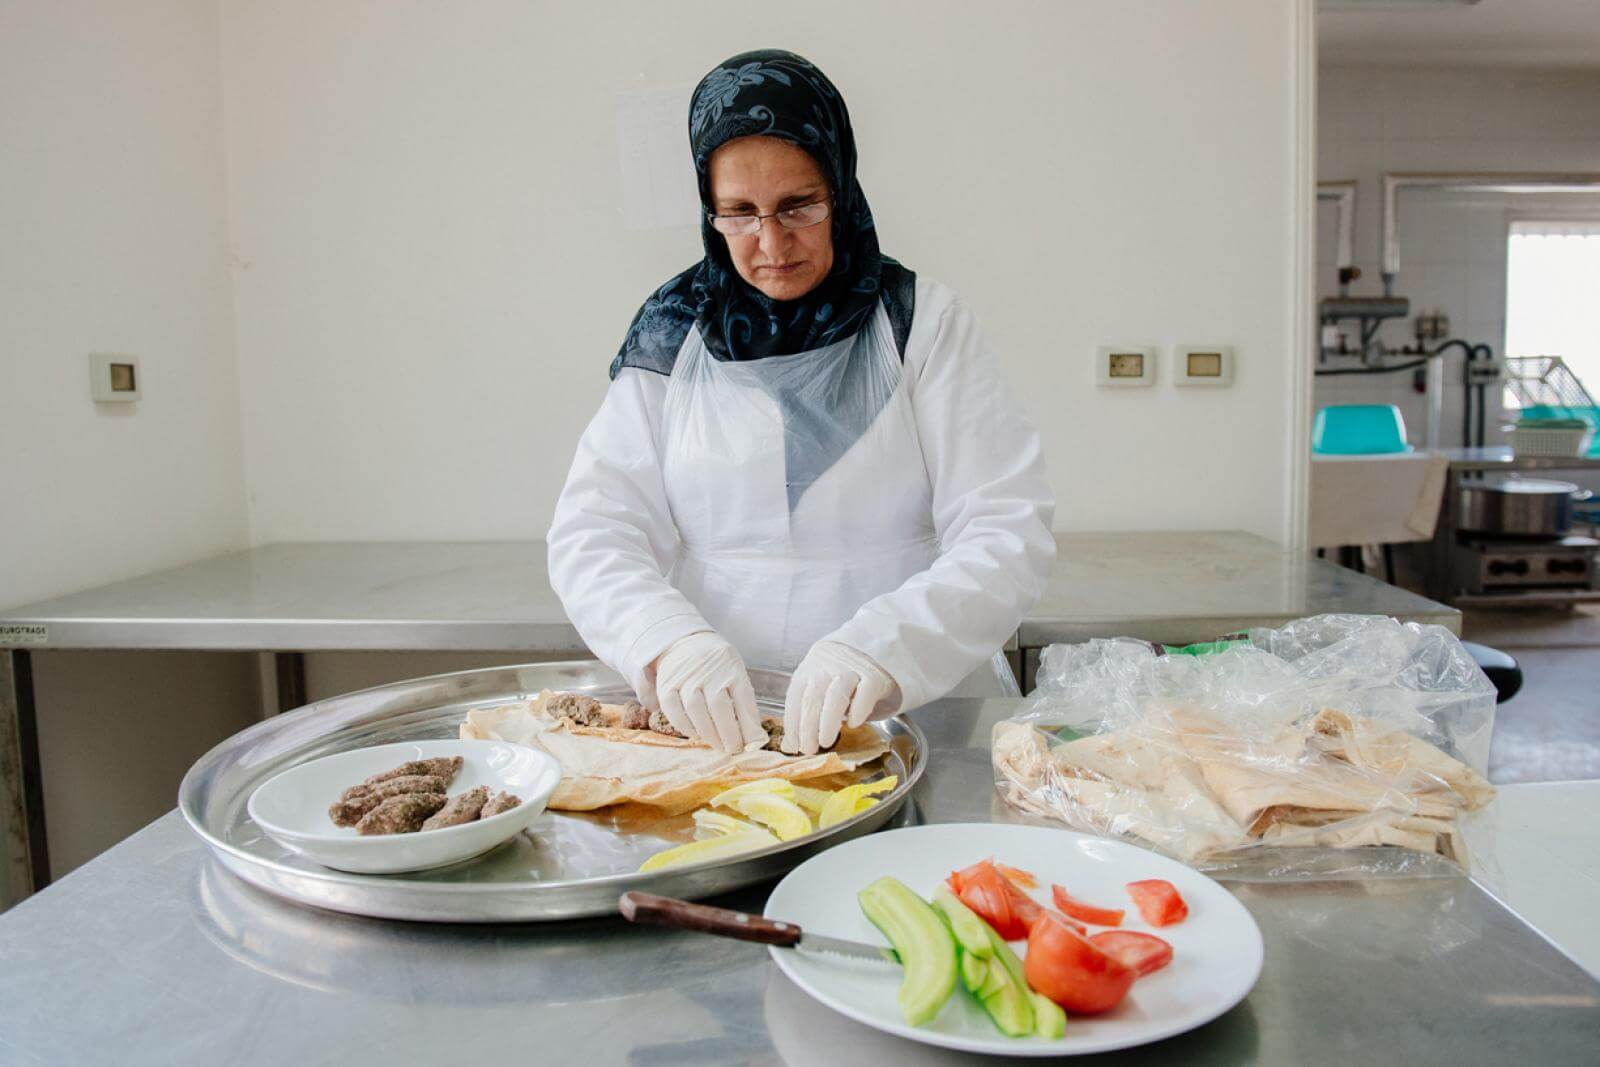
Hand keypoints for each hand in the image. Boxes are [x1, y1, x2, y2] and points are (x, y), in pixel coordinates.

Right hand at [649, 631, 763, 752]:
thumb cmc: (715, 665)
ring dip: (709, 733)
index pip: (743, 697)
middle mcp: (708, 669)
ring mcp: (685, 676)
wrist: (682, 641)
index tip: (752, 743)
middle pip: (719, 706)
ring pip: (695, 709)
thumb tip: (754, 738)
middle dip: (729, 733)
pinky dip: (686, 727)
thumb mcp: (734, 671)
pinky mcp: (666, 684)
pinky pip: (674, 710)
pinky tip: (697, 735)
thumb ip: (743, 701)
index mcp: (731, 665)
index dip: (748, 724)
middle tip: (734, 749)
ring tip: (719, 746)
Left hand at [782, 641, 899, 755]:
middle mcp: (827, 665)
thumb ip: (804, 714)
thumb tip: (789, 746)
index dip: (792, 723)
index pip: (795, 696)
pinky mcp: (874, 674)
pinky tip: (853, 724)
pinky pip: (866, 691)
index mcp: (808, 668)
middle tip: (809, 749)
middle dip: (808, 727)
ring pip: (836, 694)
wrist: (870, 651)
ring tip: (825, 742)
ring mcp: (851, 668)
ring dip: (828, 721)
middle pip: (813, 697)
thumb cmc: (838, 677)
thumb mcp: (818, 689)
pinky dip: (858, 709)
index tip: (793, 746)